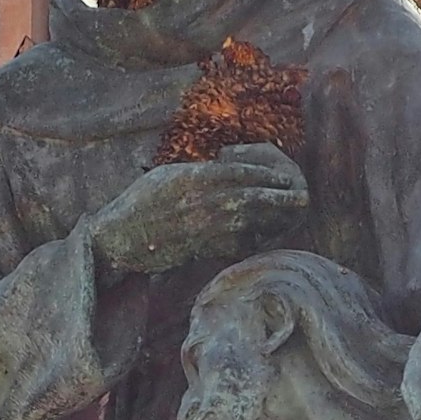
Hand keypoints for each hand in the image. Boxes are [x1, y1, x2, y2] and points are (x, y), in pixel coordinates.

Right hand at [87, 144, 306, 277]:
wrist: (120, 237)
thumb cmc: (141, 203)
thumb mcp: (167, 176)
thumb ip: (197, 173)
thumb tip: (224, 170)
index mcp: (192, 177)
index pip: (237, 172)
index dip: (265, 174)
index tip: (284, 175)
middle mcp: (200, 201)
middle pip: (249, 197)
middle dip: (277, 197)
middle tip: (300, 196)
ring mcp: (201, 227)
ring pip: (246, 221)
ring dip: (271, 219)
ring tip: (290, 215)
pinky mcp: (199, 248)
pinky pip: (232, 244)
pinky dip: (250, 240)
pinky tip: (261, 236)